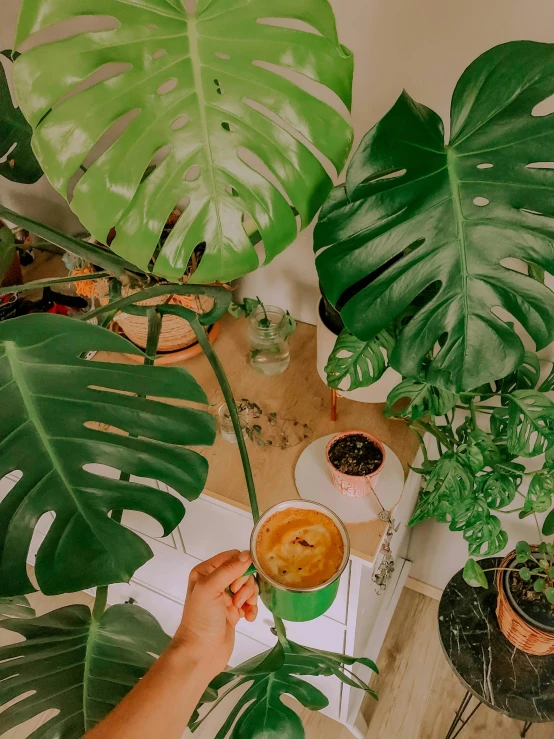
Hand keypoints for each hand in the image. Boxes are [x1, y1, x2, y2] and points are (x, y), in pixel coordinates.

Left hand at [173, 550, 258, 677]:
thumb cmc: (202, 618)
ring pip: (249, 586)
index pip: (232, 557)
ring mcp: (225, 596)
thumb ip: (229, 569)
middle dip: (245, 584)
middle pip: (243, 571)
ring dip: (249, 596)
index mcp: (206, 571)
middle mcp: (216, 581)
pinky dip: (252, 608)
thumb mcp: (211, 588)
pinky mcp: (234, 610)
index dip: (240, 567)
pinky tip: (248, 617)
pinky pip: (250, 601)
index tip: (236, 584)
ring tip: (241, 609)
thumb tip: (248, 553)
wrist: (201, 652)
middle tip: (237, 599)